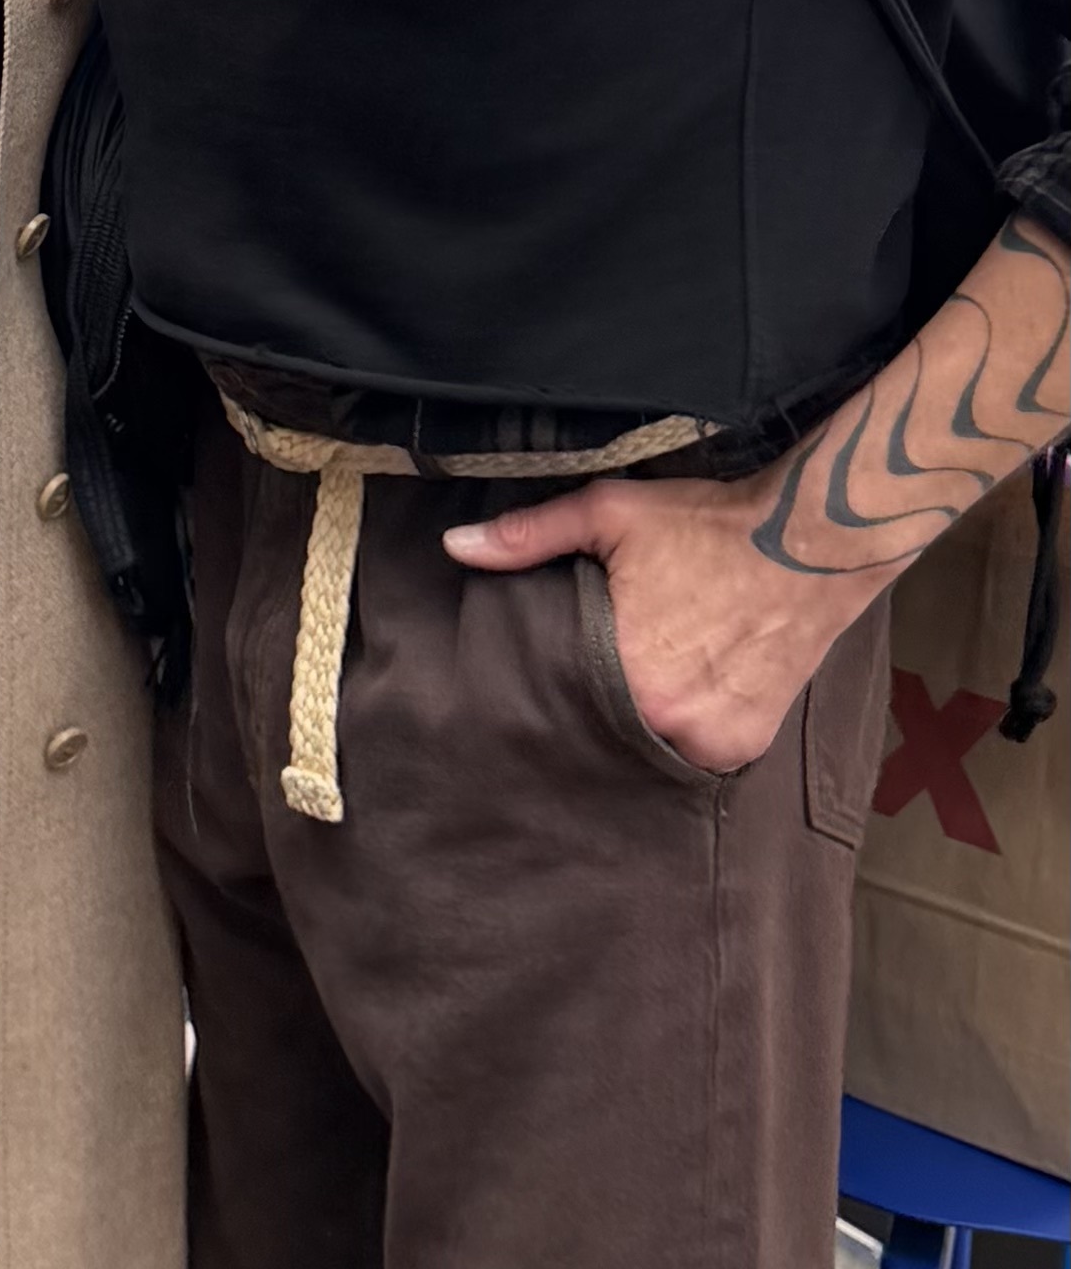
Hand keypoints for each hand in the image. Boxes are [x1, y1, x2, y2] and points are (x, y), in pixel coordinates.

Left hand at [442, 479, 874, 775]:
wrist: (813, 542)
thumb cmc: (708, 525)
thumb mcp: (611, 514)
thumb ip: (530, 535)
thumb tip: (455, 546)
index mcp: (623, 678)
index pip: (559, 704)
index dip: (548, 692)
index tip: (540, 681)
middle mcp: (666, 724)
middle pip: (603, 731)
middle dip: (590, 712)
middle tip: (586, 683)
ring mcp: (711, 742)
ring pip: (648, 748)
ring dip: (638, 726)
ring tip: (636, 689)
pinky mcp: (745, 745)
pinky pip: (695, 753)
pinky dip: (683, 731)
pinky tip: (678, 699)